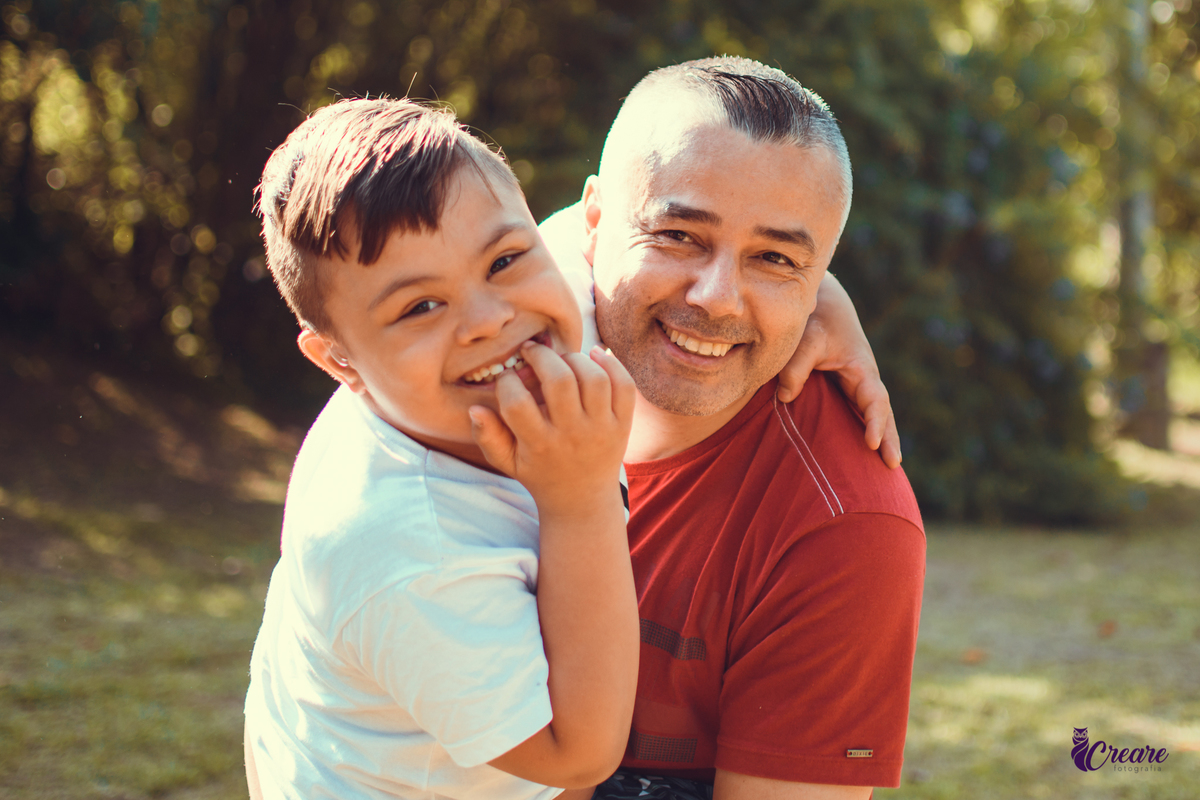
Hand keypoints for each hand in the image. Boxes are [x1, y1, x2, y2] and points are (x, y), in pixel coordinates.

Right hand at [469, 342, 635, 513]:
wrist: (582, 500)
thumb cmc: (539, 473)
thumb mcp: (506, 461)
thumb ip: (487, 436)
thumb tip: (474, 409)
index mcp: (539, 445)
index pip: (517, 402)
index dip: (507, 381)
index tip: (508, 378)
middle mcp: (572, 435)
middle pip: (559, 380)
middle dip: (541, 356)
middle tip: (532, 351)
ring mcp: (601, 429)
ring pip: (593, 378)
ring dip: (574, 358)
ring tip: (561, 359)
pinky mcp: (622, 424)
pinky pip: (624, 386)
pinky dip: (612, 363)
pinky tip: (594, 355)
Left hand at [777, 273, 900, 468]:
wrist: (822, 305)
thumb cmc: (817, 320)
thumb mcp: (807, 340)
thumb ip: (796, 366)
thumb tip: (786, 397)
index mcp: (862, 368)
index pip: (874, 399)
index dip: (874, 421)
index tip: (872, 442)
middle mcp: (865, 380)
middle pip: (882, 413)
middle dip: (888, 438)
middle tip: (892, 465)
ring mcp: (857, 386)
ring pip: (874, 416)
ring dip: (882, 438)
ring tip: (887, 468)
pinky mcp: (845, 390)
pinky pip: (858, 414)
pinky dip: (865, 430)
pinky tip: (862, 453)